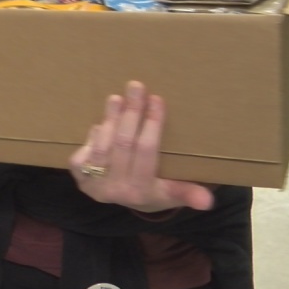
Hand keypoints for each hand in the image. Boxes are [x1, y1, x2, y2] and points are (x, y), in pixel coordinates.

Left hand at [70, 81, 213, 212]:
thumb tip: (208, 200)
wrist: (127, 202)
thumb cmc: (155, 189)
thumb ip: (188, 193)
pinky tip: (102, 123)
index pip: (147, 151)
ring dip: (110, 119)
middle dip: (131, 112)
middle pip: (124, 144)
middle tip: (136, 86)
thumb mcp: (173, 193)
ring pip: (103, 146)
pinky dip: (93, 137)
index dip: (152, 123)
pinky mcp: (80, 178)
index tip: (157, 99)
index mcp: (144, 192)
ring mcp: (95, 185)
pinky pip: (83, 154)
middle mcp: (117, 191)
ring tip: (117, 98)